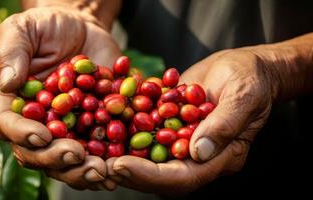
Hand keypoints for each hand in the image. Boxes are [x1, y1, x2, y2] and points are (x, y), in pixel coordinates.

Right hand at [0, 4, 120, 189]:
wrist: (83, 29)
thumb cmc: (48, 26)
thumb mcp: (24, 29)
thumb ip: (11, 53)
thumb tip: (7, 84)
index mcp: (11, 102)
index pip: (7, 125)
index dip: (22, 134)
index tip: (43, 135)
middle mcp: (34, 123)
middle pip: (36, 153)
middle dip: (55, 159)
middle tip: (78, 156)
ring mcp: (62, 131)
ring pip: (64, 163)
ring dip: (81, 171)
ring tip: (101, 170)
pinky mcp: (87, 131)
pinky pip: (92, 154)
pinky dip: (104, 164)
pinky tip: (117, 169)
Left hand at [107, 49, 276, 194]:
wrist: (243, 67)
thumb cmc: (251, 80)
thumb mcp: (243, 97)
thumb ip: (224, 124)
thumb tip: (197, 151)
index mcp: (220, 157)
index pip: (183, 176)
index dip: (150, 175)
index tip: (121, 166)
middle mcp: (197, 156)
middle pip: (160, 174)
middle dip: (128, 171)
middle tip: (98, 164)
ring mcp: (181, 141)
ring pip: (148, 157)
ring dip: (120, 155)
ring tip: (93, 150)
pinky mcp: (170, 125)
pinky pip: (146, 134)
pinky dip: (124, 132)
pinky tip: (102, 125)